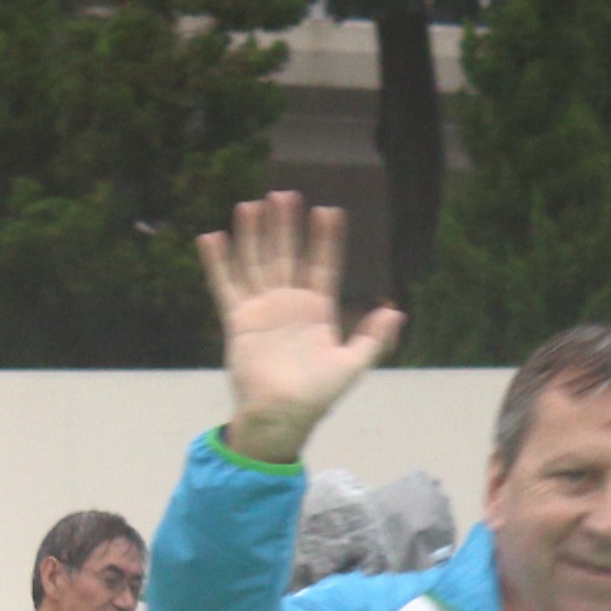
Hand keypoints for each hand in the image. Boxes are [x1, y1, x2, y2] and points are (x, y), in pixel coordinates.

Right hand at [199, 192, 404, 465]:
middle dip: (285, 225)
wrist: (281, 416)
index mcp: (318, 309)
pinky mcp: (238, 320)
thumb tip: (397, 311)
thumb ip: (373, 339)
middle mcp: (289, 303)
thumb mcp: (352, 366)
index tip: (329, 212)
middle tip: (284, 194)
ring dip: (253, 235)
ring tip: (251, 204)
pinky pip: (226, 286)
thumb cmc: (317, 396)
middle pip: (287, 255)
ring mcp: (263, 309)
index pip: (322, 265)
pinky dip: (218, 263)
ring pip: (257, 263)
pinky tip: (213, 238)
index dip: (326, 240)